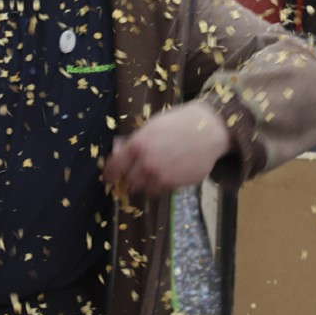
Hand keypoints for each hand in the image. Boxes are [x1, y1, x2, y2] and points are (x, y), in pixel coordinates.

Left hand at [103, 101, 232, 196]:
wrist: (206, 130)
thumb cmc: (177, 124)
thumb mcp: (151, 127)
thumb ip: (134, 142)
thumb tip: (117, 152)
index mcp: (138, 145)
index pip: (115, 166)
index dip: (109, 174)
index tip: (108, 178)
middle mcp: (147, 164)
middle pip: (130, 181)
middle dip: (131, 177)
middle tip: (136, 171)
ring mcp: (161, 177)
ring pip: (146, 189)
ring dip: (146, 183)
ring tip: (154, 172)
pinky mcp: (175, 185)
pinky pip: (162, 190)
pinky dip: (162, 185)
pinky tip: (169, 172)